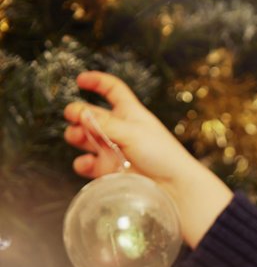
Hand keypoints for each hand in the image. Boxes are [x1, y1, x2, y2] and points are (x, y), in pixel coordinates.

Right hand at [63, 71, 194, 181]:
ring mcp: (112, 149)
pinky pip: (88, 163)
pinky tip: (87, 162)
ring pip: (85, 138)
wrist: (173, 186)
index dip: (97, 82)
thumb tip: (79, 111)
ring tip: (79, 137)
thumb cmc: (163, 155)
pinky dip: (82, 162)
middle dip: (78, 113)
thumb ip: (104, 123)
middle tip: (73, 116)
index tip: (80, 80)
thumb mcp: (133, 132)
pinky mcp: (109, 169)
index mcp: (130, 113)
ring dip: (76, 135)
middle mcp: (119, 129)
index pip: (112, 90)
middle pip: (91, 115)